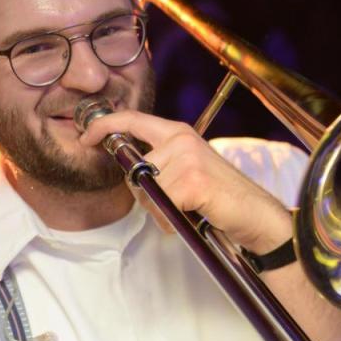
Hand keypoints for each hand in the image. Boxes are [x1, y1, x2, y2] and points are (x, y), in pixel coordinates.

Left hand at [79, 110, 292, 251]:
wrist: (255, 213)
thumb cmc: (221, 195)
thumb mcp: (190, 168)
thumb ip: (163, 162)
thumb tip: (131, 170)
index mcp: (180, 133)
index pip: (134, 120)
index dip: (105, 126)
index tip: (86, 137)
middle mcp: (182, 139)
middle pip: (134, 169)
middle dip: (145, 193)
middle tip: (175, 201)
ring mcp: (187, 159)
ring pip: (146, 191)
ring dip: (161, 210)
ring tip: (188, 208)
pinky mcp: (192, 181)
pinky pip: (161, 206)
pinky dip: (171, 220)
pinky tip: (191, 215)